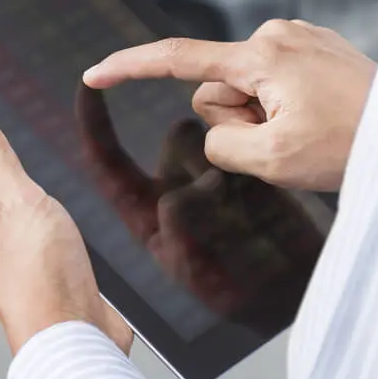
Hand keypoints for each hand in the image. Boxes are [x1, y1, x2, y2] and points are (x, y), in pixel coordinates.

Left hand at [0, 100, 132, 355]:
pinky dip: (76, 226)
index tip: (25, 122)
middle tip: (61, 153)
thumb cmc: (43, 275)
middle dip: (36, 171)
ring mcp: (28, 260)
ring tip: (80, 186)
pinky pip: (63, 238)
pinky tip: (92, 222)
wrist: (77, 340)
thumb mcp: (16, 198)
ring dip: (59, 200)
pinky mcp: (58, 275)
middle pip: (14, 189)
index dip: (2, 142)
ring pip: (41, 213)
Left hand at [75, 85, 323, 334]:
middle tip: (225, 199)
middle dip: (201, 154)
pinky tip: (270, 205)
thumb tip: (181, 194)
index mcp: (146, 212)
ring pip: (216, 139)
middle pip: (179, 138)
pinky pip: (247, 145)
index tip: (88, 84)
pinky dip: (257, 161)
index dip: (94, 123)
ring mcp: (213, 177)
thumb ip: (181, 232)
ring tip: (252, 212)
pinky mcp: (249, 170)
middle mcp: (176, 187)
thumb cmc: (236, 295)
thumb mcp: (199, 274)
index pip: (109, 162)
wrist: (289, 294)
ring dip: (232, 162)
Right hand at [83, 19, 376, 190]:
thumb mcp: (272, 159)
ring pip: (247, 90)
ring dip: (265, 116)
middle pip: (218, 89)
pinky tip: (322, 117)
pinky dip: (285, 106)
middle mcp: (277, 35)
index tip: (95, 73)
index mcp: (260, 56)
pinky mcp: (315, 49)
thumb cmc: (353, 144)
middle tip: (287, 139)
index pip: (176, 59)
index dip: (129, 67)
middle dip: (238, 120)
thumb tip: (219, 127)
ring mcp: (299, 38)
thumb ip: (221, 144)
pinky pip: (275, 83)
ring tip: (312, 129)